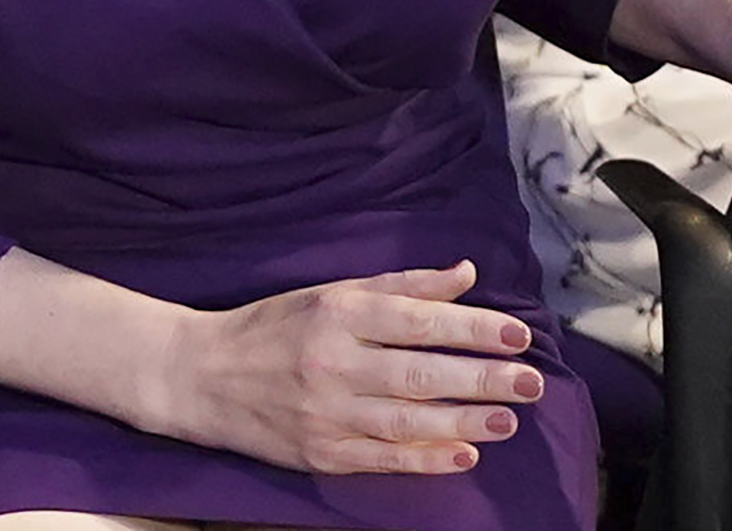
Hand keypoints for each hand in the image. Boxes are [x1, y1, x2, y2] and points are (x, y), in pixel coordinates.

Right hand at [153, 260, 544, 476]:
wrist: (200, 375)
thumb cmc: (276, 325)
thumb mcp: (334, 291)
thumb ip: (404, 285)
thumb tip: (466, 272)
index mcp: (341, 314)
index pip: (420, 321)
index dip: (473, 328)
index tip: (519, 334)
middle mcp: (334, 363)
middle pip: (420, 373)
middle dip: (482, 379)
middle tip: (532, 382)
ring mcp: (325, 413)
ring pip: (406, 420)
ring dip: (464, 422)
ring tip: (509, 421)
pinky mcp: (317, 453)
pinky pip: (380, 459)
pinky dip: (424, 460)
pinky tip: (463, 456)